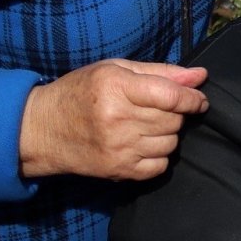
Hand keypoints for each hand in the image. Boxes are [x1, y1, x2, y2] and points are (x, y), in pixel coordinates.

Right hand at [19, 60, 208, 180]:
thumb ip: (161, 72)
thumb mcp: (115, 70)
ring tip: (146, 126)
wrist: (40, 129)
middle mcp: (117, 119)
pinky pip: (160, 166)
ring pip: (171, 143)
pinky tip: (142, 144)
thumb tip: (200, 76)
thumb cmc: (80, 92)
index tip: (198, 99)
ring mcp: (117, 148)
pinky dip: (159, 156)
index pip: (171, 96)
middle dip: (176, 114)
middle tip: (159, 110)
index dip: (193, 98)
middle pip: (173, 120)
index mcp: (116, 87)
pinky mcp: (117, 170)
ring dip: (167, 134)